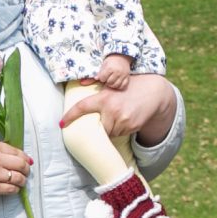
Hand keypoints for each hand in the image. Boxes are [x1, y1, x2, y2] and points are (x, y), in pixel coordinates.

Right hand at [0, 138, 32, 215]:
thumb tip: (14, 155)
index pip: (16, 151)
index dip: (24, 158)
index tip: (27, 162)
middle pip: (21, 164)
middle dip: (26, 169)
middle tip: (26, 172)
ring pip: (19, 178)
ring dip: (22, 180)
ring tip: (20, 181)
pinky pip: (11, 189)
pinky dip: (15, 189)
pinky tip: (13, 188)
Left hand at [62, 71, 176, 146]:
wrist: (154, 93)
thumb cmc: (130, 87)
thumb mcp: (114, 84)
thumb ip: (98, 84)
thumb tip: (81, 83)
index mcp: (104, 97)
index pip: (82, 107)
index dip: (71, 115)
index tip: (62, 123)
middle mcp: (112, 109)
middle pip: (97, 126)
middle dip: (99, 125)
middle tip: (107, 116)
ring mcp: (122, 120)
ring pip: (108, 132)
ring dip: (110, 128)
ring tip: (120, 114)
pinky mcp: (131, 127)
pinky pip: (119, 134)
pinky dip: (120, 130)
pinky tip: (127, 118)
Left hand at [95, 53, 134, 91]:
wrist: (122, 57)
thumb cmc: (112, 60)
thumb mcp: (104, 64)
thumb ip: (100, 72)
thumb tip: (96, 78)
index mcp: (110, 68)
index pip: (103, 78)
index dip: (101, 78)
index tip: (102, 76)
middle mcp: (117, 72)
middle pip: (110, 82)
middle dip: (107, 82)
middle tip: (107, 79)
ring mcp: (123, 75)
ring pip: (116, 85)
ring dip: (112, 85)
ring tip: (111, 81)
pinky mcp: (127, 77)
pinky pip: (124, 85)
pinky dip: (119, 86)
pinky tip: (117, 83)